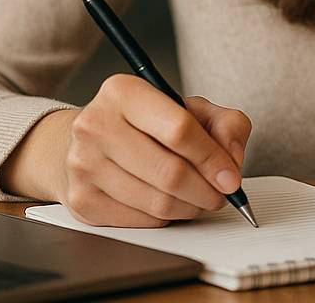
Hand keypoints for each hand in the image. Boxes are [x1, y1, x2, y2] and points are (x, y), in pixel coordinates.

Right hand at [57, 75, 251, 226]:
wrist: (90, 142)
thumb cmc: (145, 124)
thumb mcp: (190, 108)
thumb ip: (225, 123)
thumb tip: (232, 160)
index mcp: (123, 92)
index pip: (179, 130)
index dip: (213, 159)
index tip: (231, 177)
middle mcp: (96, 125)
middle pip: (170, 172)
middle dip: (206, 191)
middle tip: (221, 194)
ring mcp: (84, 165)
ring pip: (158, 202)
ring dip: (190, 207)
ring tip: (199, 199)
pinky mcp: (82, 200)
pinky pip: (142, 221)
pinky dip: (166, 217)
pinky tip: (169, 203)